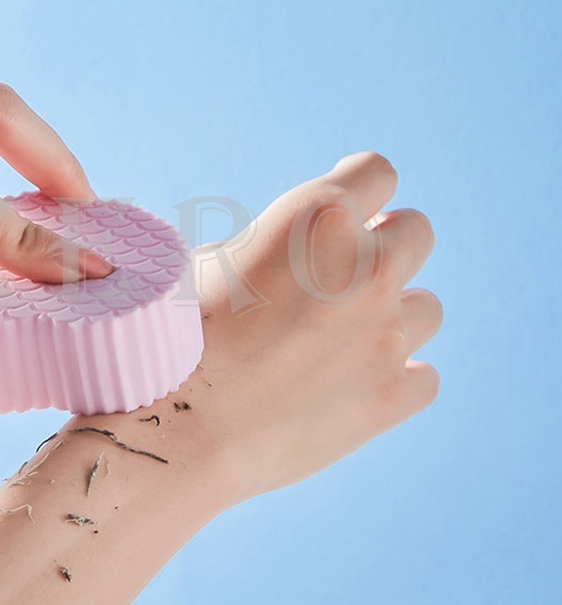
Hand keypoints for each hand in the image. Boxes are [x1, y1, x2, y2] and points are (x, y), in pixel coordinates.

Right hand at [185, 151, 441, 506]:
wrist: (178, 431)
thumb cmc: (178, 341)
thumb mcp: (209, 264)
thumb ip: (268, 246)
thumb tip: (288, 255)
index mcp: (317, 219)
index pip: (376, 173)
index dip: (361, 190)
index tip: (351, 212)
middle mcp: (366, 268)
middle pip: (416, 232)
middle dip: (386, 246)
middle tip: (348, 277)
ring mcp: (386, 335)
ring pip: (427, 307)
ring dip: (394, 315)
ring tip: (346, 340)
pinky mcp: (392, 396)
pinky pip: (424, 376)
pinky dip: (397, 378)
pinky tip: (357, 384)